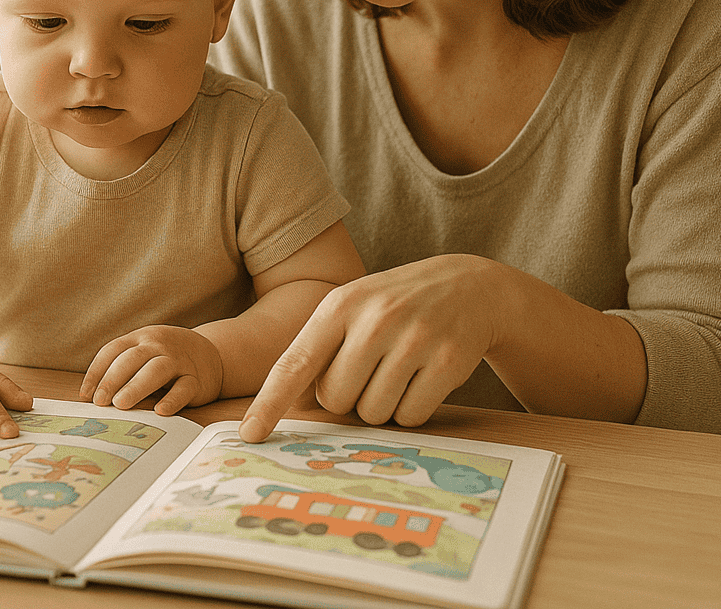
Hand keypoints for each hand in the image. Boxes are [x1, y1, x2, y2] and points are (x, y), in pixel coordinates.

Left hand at [80, 325, 224, 416]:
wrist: (211, 354)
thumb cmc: (167, 358)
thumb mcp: (145, 353)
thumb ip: (123, 368)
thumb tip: (92, 397)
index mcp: (141, 338)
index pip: (113, 350)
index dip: (97, 371)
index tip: (86, 394)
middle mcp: (159, 346)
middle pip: (133, 358)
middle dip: (113, 379)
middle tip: (101, 401)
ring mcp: (179, 361)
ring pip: (156, 370)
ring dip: (136, 386)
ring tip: (121, 404)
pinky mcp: (196, 380)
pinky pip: (184, 388)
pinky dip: (172, 399)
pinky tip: (160, 411)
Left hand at [238, 255, 506, 441]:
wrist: (469, 285)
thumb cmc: (396, 305)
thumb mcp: (353, 307)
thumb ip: (320, 348)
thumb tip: (287, 406)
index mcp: (340, 304)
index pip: (296, 362)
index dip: (270, 402)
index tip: (250, 435)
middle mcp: (375, 319)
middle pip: (336, 399)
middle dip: (349, 396)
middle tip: (372, 369)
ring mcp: (414, 339)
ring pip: (373, 413)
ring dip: (382, 404)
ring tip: (400, 369)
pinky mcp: (448, 361)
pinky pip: (411, 416)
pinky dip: (412, 409)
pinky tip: (423, 377)